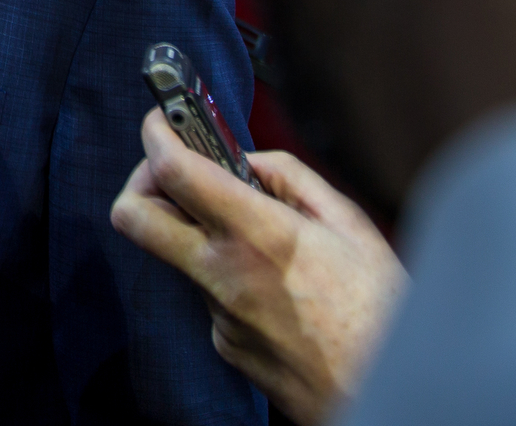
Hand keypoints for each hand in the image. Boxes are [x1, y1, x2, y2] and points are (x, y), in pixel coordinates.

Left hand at [111, 108, 406, 424]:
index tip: (161, 121)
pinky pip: (211, 293)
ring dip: (200, 232)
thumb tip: (249, 160)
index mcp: (258, 235)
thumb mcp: (352, 226)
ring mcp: (217, 314)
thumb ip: (292, 180)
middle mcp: (224, 275)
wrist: (383, 395)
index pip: (175, 172)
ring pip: (178, 254)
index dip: (157, 135)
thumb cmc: (382, 314)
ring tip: (257, 235)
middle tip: (173, 173)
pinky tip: (276, 285)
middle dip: (141, 182)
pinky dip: (230, 275)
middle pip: (132, 216)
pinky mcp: (223, 343)